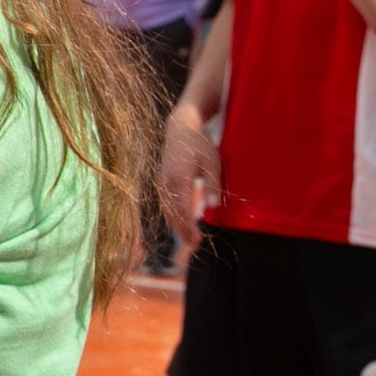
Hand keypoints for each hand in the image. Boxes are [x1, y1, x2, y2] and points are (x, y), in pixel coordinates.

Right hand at [159, 110, 219, 257]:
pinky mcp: (163, 182)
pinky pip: (167, 203)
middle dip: (183, 231)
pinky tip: (183, 223)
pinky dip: (174, 215)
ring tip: (189, 239)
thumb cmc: (199, 145)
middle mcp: (166, 183)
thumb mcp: (212, 162)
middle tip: (195, 247)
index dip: (189, 228)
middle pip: (173, 214)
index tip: (197, 242)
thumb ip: (213, 184)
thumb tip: (213, 207)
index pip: (183, 211)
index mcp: (178, 179)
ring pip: (168, 210)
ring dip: (178, 226)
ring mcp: (162, 183)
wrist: (179, 128)